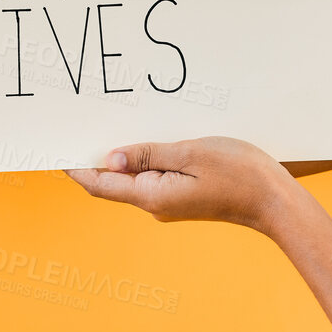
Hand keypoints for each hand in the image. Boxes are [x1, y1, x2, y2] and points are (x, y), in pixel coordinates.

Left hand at [66, 137, 295, 233]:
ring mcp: (170, 202)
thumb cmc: (239, 174)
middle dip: (95, 158)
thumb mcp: (190, 154)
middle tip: (79, 128)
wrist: (275, 202)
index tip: (55, 150)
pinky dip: (144, 159)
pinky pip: (154, 177)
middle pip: (113, 182)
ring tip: (111, 127)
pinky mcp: (184, 196)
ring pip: (134, 178)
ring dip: (122, 157)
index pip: (100, 184)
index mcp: (152, 196)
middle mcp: (155, 204)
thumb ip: (148, 155)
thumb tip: (109, 158)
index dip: (75, 168)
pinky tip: (147, 140)